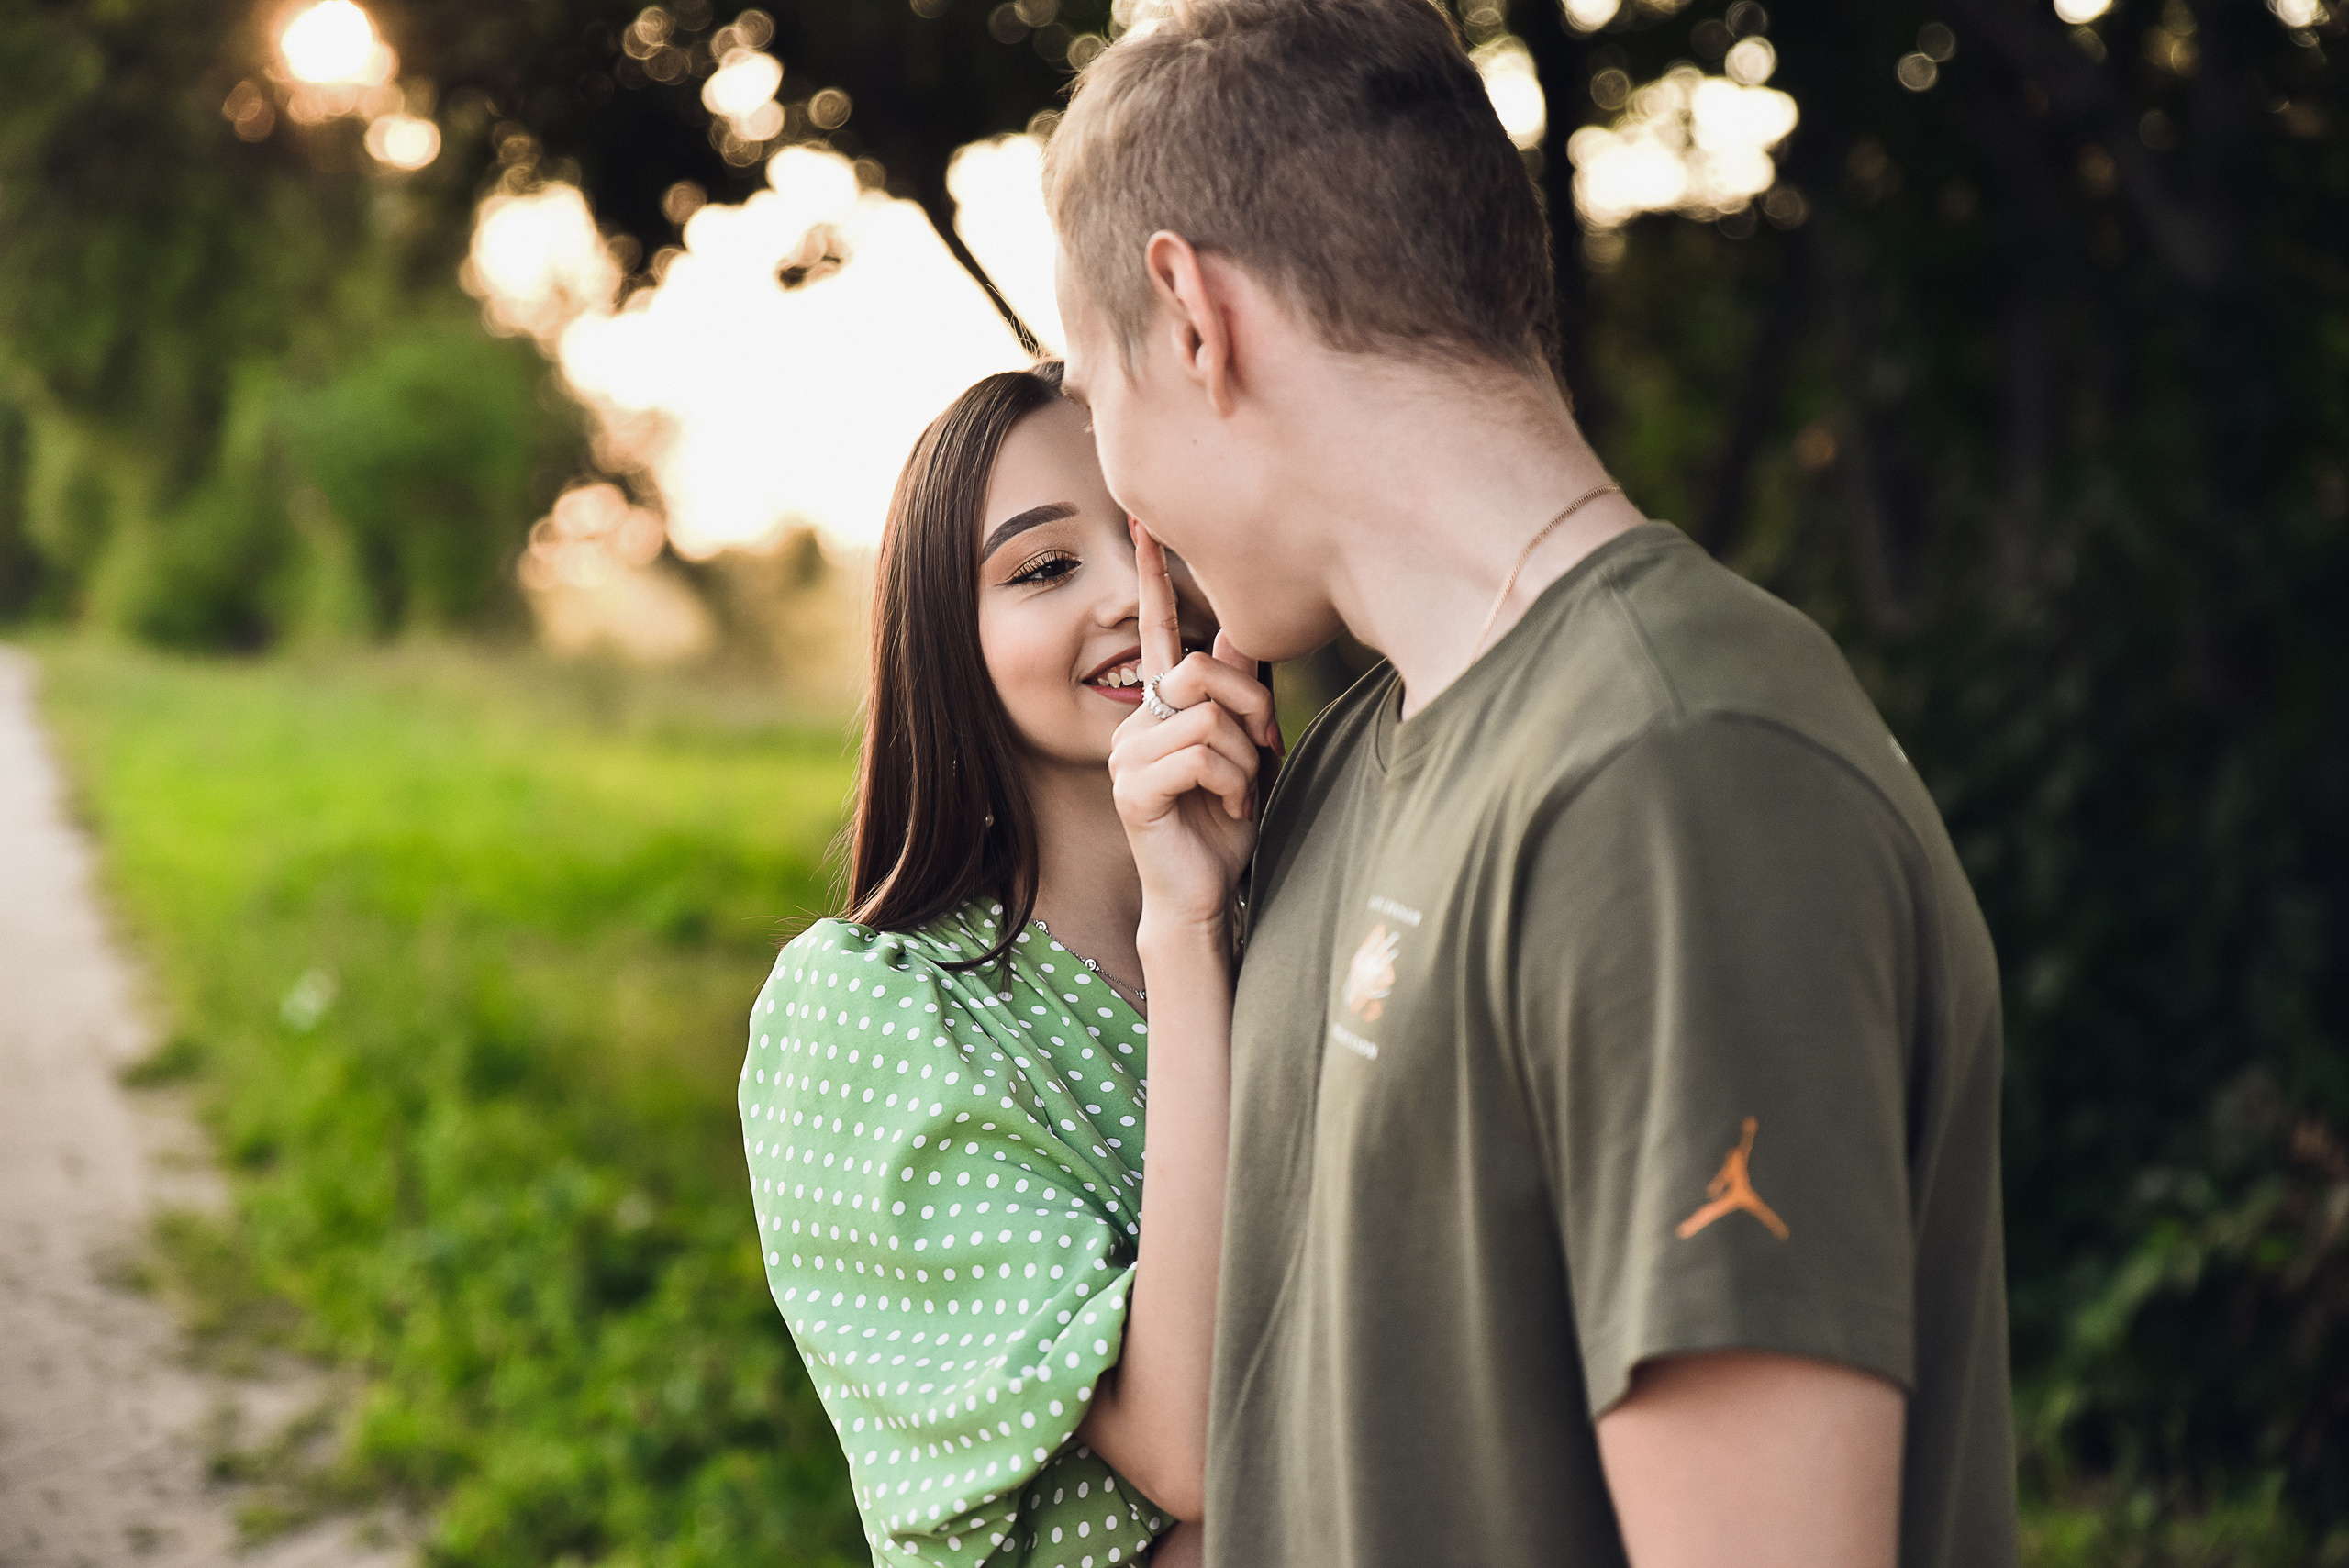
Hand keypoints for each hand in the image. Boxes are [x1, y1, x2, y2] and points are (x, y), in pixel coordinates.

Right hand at [1109, 518, 1278, 938]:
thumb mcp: (1249, 747)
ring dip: (1244, 761)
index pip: (1155, 628)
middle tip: (1264, 750)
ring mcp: (1127, 752)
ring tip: (1237, 792)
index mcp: (1162, 702)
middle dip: (1252, 709)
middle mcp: (1136, 717)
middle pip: (1201, 669)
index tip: (1144, 521)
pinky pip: (1199, 754)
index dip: (1150, 574)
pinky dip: (1229, 784)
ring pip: (1209, 717)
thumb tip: (1241, 631)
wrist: (1206, 891)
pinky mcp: (1130, 786)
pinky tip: (1223, 808)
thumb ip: (1241, 691)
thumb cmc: (1228, 821)